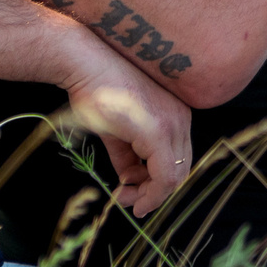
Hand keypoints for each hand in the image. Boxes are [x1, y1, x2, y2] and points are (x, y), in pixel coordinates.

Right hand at [59, 51, 192, 217]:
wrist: (84, 65)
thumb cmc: (97, 90)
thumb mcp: (117, 131)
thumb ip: (128, 156)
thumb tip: (129, 180)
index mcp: (176, 115)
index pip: (178, 160)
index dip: (158, 184)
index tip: (135, 196)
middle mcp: (182, 119)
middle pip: (179, 170)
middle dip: (153, 193)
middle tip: (128, 201)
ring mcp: (172, 125)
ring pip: (173, 177)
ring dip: (148, 195)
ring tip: (123, 198)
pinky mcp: (158, 132)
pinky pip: (163, 175)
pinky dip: (149, 193)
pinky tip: (126, 195)